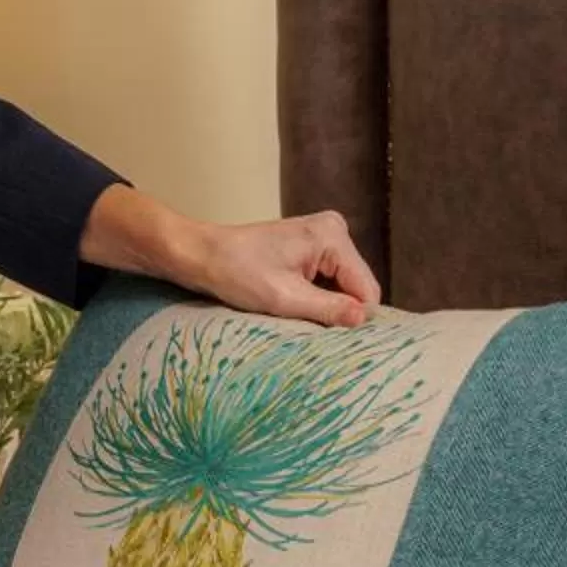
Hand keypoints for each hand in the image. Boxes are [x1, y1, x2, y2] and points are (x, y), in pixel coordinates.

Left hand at [80, 184, 383, 327]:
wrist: (201, 255)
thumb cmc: (236, 272)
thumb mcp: (284, 298)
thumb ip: (328, 309)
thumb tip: (364, 320)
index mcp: (332, 236)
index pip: (366, 289)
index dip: (352, 317)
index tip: (331, 336)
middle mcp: (334, 229)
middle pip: (357, 286)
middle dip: (339, 309)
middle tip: (309, 325)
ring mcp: (324, 236)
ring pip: (344, 286)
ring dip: (326, 305)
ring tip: (298, 313)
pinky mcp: (313, 246)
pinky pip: (329, 280)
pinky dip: (317, 297)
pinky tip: (297, 304)